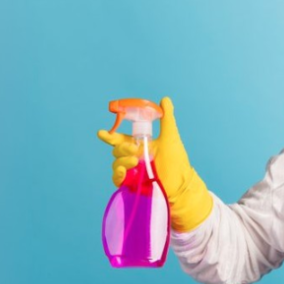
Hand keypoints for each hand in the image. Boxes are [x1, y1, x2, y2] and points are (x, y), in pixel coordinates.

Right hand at [97, 97, 213, 231]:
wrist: (181, 183)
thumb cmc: (177, 161)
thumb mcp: (171, 137)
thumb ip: (166, 119)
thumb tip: (165, 99)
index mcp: (140, 145)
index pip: (121, 138)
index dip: (110, 135)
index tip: (102, 133)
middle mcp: (133, 157)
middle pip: (117, 149)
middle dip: (122, 148)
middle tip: (134, 150)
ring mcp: (131, 171)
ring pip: (116, 163)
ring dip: (122, 160)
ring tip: (134, 161)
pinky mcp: (131, 183)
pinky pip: (117, 178)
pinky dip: (118, 174)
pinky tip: (124, 171)